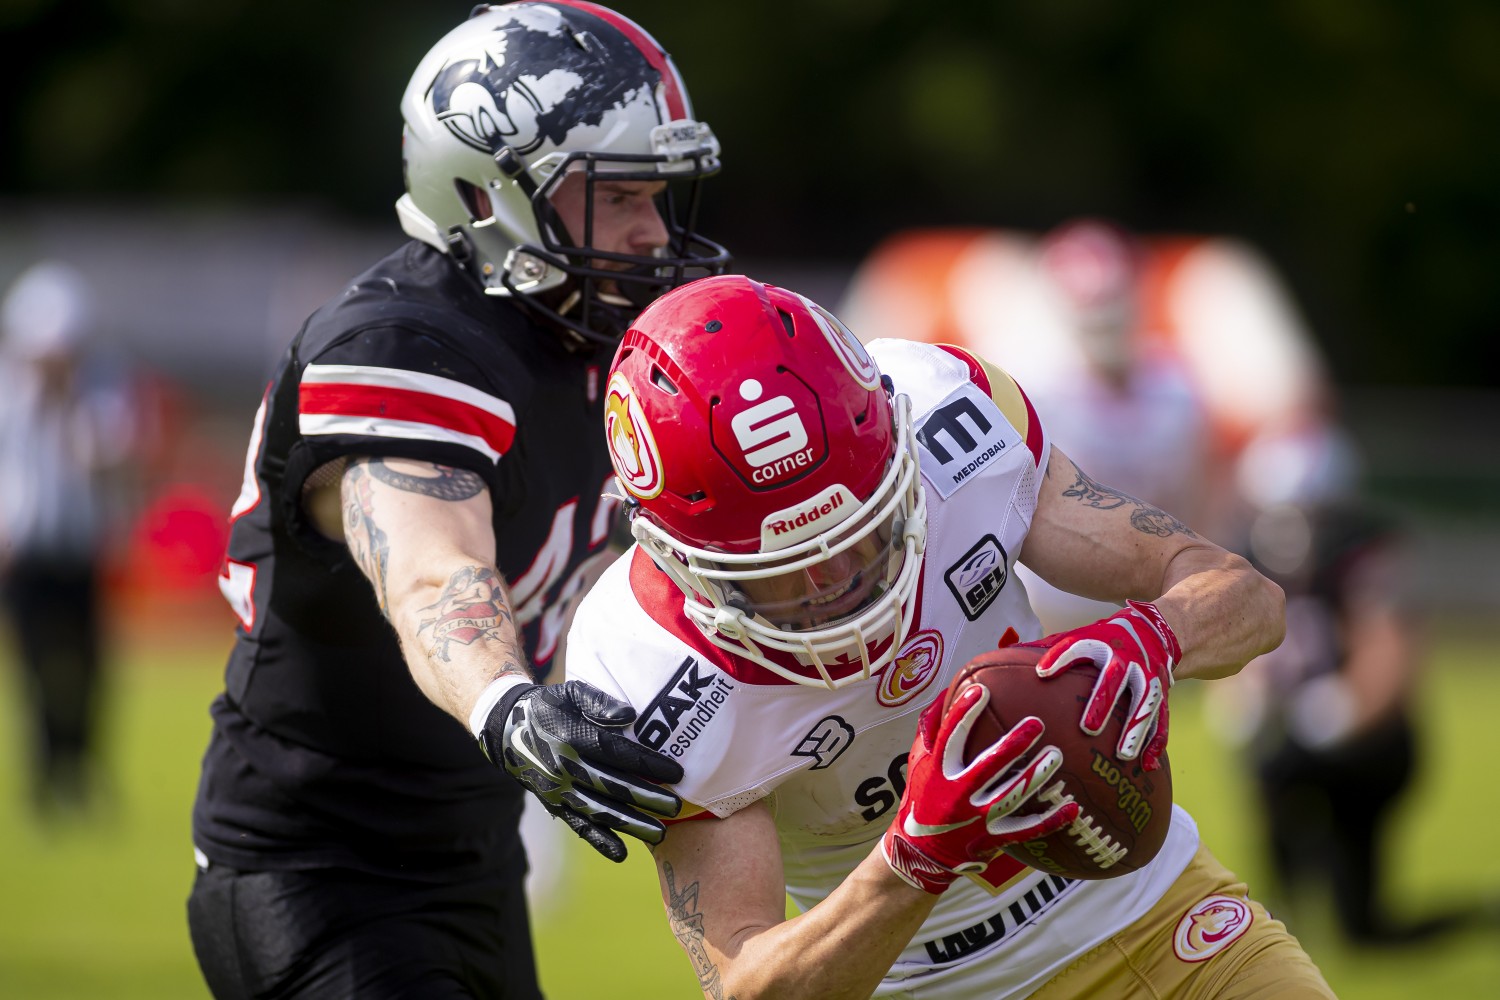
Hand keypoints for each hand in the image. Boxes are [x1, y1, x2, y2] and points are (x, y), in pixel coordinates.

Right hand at [479, 680, 684, 861]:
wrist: (507, 730)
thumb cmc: (549, 706)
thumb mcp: (570, 692)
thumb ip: (598, 701)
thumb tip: (629, 715)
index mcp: (571, 737)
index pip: (616, 753)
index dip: (647, 764)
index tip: (677, 773)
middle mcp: (565, 767)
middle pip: (612, 786)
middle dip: (647, 798)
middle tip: (678, 808)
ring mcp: (559, 790)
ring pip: (599, 811)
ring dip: (630, 824)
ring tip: (661, 834)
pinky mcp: (554, 805)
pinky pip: (578, 825)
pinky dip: (599, 840)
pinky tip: (621, 853)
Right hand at [880, 686, 1078, 893]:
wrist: (920, 851)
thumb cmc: (923, 798)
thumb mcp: (918, 763)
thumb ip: (930, 729)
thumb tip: (947, 691)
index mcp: (939, 772)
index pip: (951, 737)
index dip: (964, 713)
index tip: (981, 690)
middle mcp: (957, 794)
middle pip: (987, 766)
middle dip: (1013, 744)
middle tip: (1037, 723)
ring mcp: (976, 819)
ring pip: (1011, 796)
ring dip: (1035, 776)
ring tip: (1057, 755)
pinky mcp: (992, 838)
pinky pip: (1026, 830)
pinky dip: (1050, 821)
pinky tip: (1073, 808)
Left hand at [1029, 600, 1181, 770]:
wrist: (1154, 632)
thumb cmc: (1105, 639)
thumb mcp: (1081, 635)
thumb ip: (1048, 647)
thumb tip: (1001, 656)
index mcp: (1102, 643)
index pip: (1079, 647)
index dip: (1060, 657)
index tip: (1042, 673)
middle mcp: (1127, 660)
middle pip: (1116, 679)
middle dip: (1103, 703)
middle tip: (1088, 728)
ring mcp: (1148, 678)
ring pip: (1145, 703)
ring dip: (1135, 729)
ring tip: (1123, 755)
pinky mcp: (1162, 696)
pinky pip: (1162, 720)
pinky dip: (1157, 742)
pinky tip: (1148, 765)